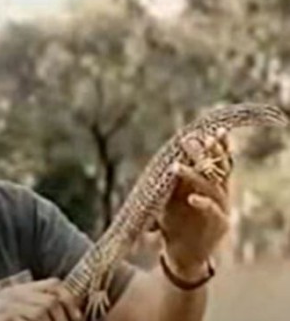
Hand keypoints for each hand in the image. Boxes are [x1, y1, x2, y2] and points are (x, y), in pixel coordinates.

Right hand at [0, 278, 81, 320]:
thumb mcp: (27, 316)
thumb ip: (43, 311)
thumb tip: (77, 315)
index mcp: (21, 290)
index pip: (54, 284)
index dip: (71, 300)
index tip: (79, 319)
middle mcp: (12, 294)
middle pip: (50, 300)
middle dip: (63, 320)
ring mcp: (2, 306)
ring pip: (40, 311)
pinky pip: (23, 320)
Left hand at [159, 129, 232, 278]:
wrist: (180, 255)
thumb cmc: (173, 223)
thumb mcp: (169, 198)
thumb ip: (171, 180)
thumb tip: (163, 155)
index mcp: (210, 184)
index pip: (217, 161)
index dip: (216, 146)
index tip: (205, 130)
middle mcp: (219, 194)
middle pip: (217, 169)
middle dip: (204, 154)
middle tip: (189, 142)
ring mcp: (221, 209)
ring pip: (212, 188)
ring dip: (193, 176)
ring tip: (175, 167)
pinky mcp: (220, 226)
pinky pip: (213, 212)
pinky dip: (203, 203)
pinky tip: (191, 198)